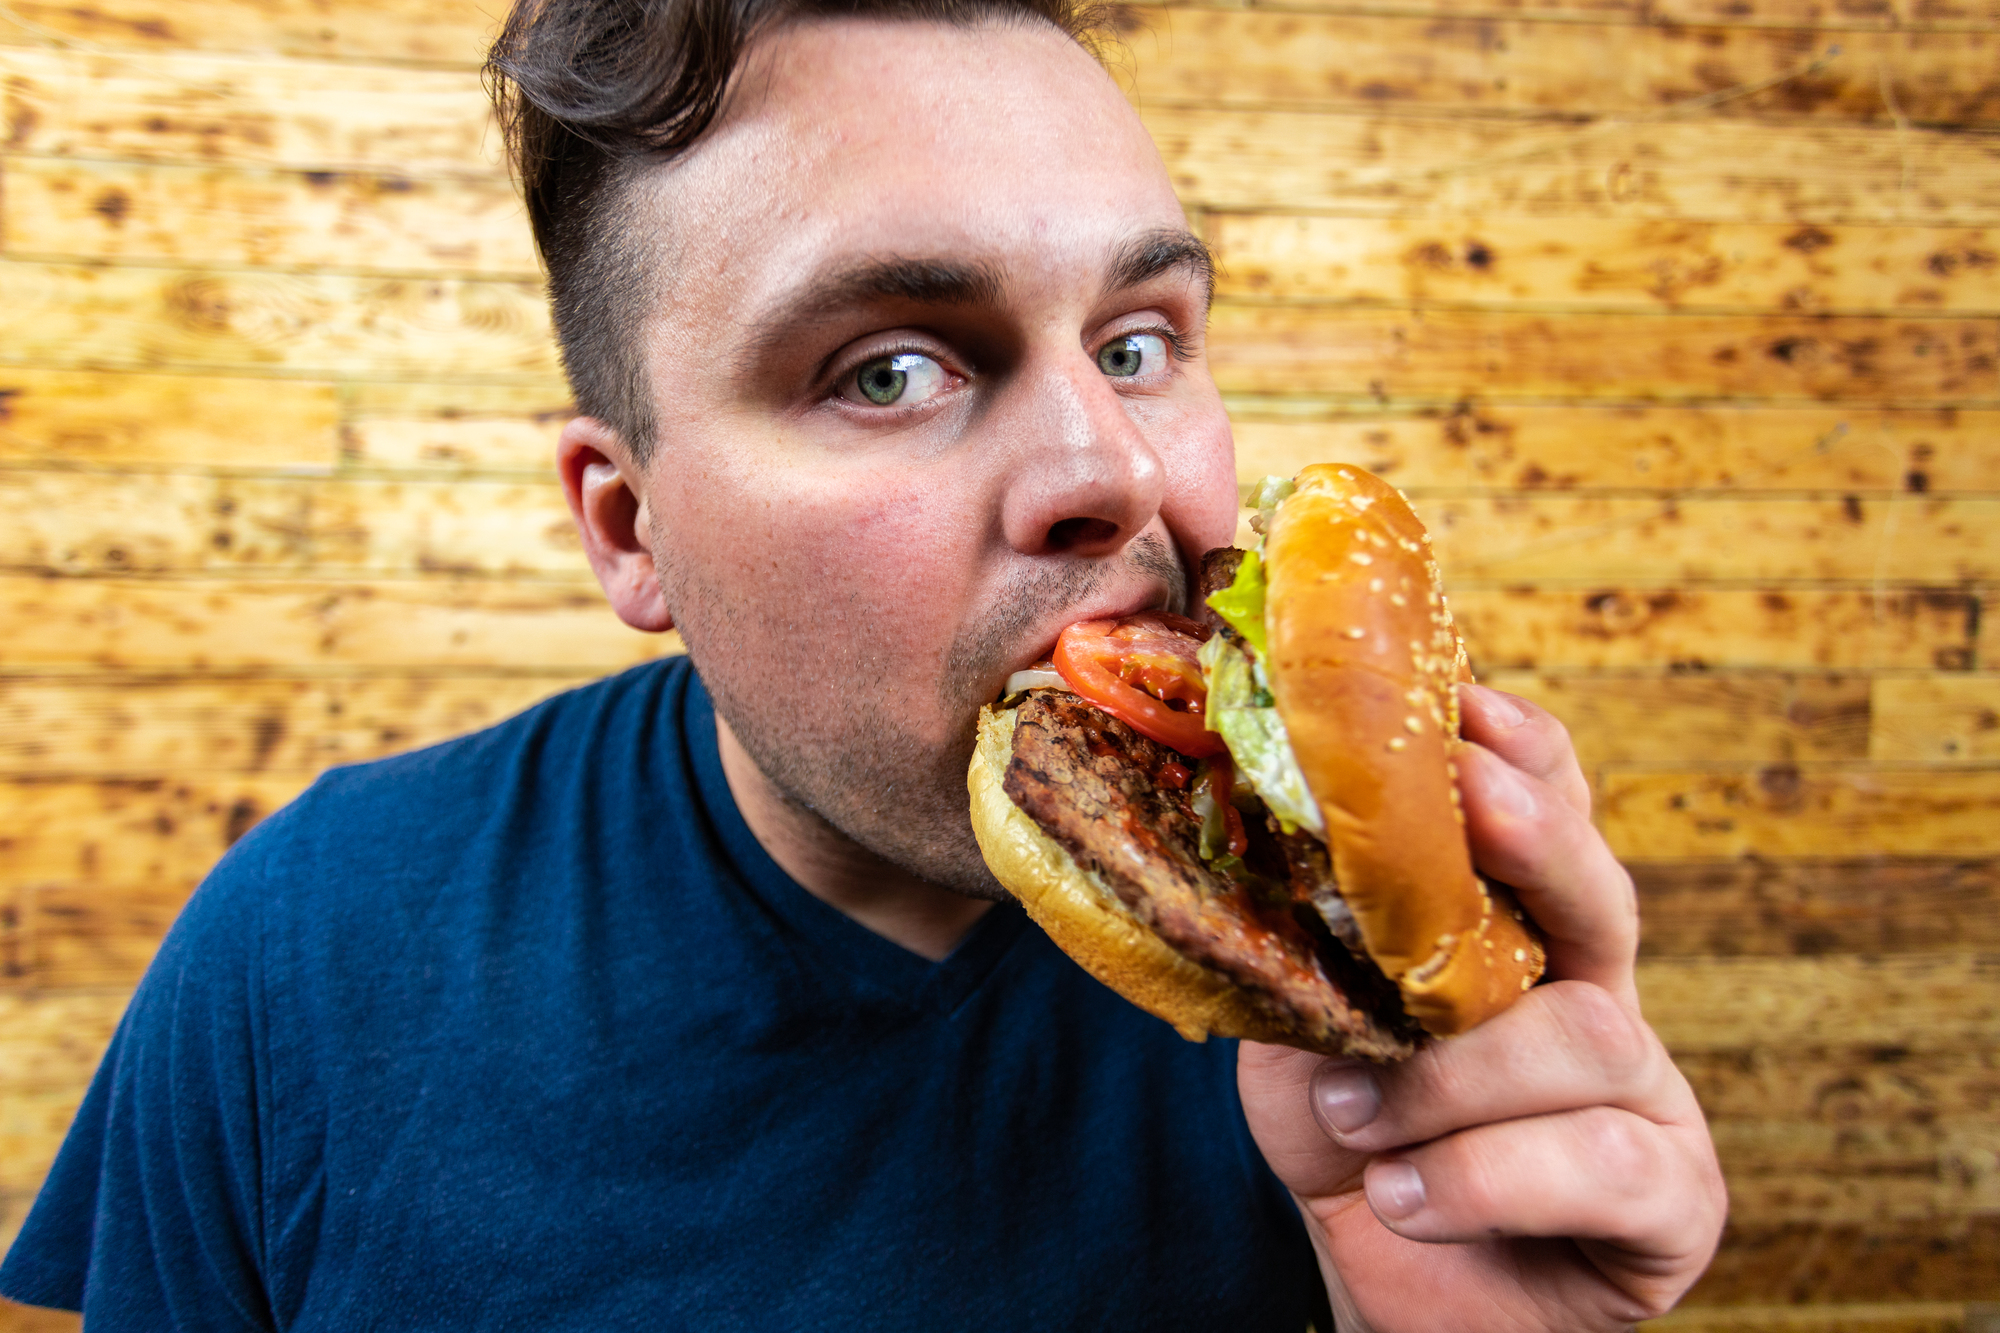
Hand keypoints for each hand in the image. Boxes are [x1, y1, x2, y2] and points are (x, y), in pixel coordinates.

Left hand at [1238, 683, 1726, 1330]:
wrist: (1384, 1285)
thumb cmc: (1352, 1141)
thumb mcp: (1301, 1030)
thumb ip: (1297, 949)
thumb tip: (1244, 837)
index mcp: (1519, 940)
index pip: (1548, 820)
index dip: (1525, 756)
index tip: (1468, 704)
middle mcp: (1594, 997)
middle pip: (1603, 897)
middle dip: (1539, 842)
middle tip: (1473, 803)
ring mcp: (1645, 1096)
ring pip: (1587, 1035)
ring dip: (1452, 1075)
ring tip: (1351, 1113)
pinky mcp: (1668, 1200)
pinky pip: (1604, 1162)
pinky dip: (1486, 1176)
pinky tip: (1404, 1193)